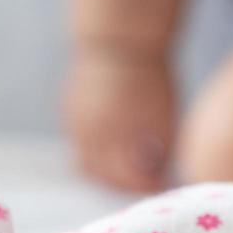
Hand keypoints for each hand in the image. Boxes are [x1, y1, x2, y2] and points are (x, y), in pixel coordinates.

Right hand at [63, 45, 176, 192]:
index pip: (129, 179)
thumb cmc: (151, 81)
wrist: (118, 44)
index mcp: (116, 135)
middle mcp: (90, 134)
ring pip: (86, 167)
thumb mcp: (164, 119)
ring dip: (107, 176)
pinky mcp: (68, 117)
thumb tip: (156, 180)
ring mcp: (75, 126)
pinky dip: (96, 159)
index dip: (148, 187)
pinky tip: (115, 153)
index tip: (164, 187)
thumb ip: (160, 153)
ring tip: (130, 173)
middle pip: (105, 178)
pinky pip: (79, 149)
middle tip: (147, 184)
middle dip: (127, 185)